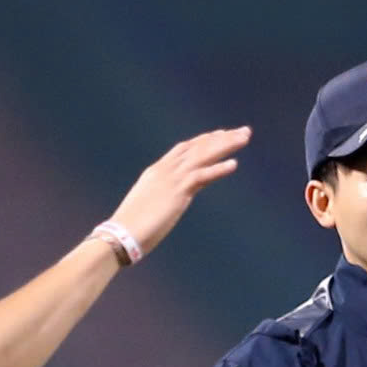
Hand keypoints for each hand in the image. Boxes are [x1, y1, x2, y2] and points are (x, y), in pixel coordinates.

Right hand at [108, 126, 251, 254]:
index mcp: (156, 171)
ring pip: (203, 156)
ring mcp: (171, 180)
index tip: (221, 134)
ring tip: (245, 138)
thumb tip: (169, 202)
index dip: (204, 140)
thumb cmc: (131, 227)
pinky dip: (218, 169)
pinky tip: (234, 164)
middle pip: (198, 147)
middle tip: (244, 131)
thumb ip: (161, 198)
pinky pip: (201, 176)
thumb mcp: (148, 205)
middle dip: (222, 138)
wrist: (120, 235)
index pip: (184, 149)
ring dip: (226, 146)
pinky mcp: (177, 193)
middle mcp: (165, 170)